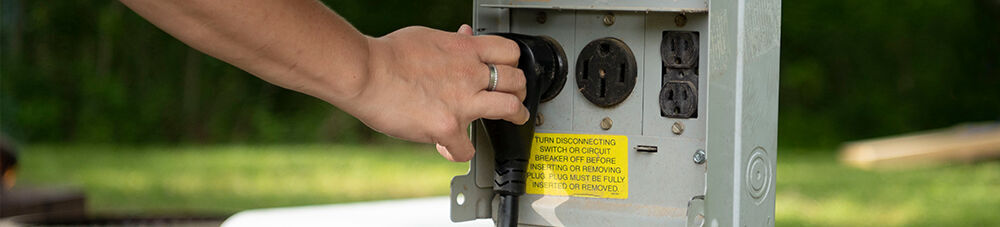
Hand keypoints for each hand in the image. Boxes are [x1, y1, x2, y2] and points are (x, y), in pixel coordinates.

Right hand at [341, 25, 526, 161]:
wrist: (365, 72)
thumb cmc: (386, 55)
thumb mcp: (427, 37)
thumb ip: (451, 41)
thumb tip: (464, 34)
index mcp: (464, 49)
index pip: (509, 51)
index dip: (513, 63)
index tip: (510, 70)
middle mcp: (469, 73)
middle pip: (516, 79)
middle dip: (520, 89)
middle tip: (516, 97)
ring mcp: (462, 101)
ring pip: (510, 108)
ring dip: (516, 115)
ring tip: (516, 119)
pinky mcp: (448, 126)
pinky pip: (468, 147)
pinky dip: (460, 151)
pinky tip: (451, 148)